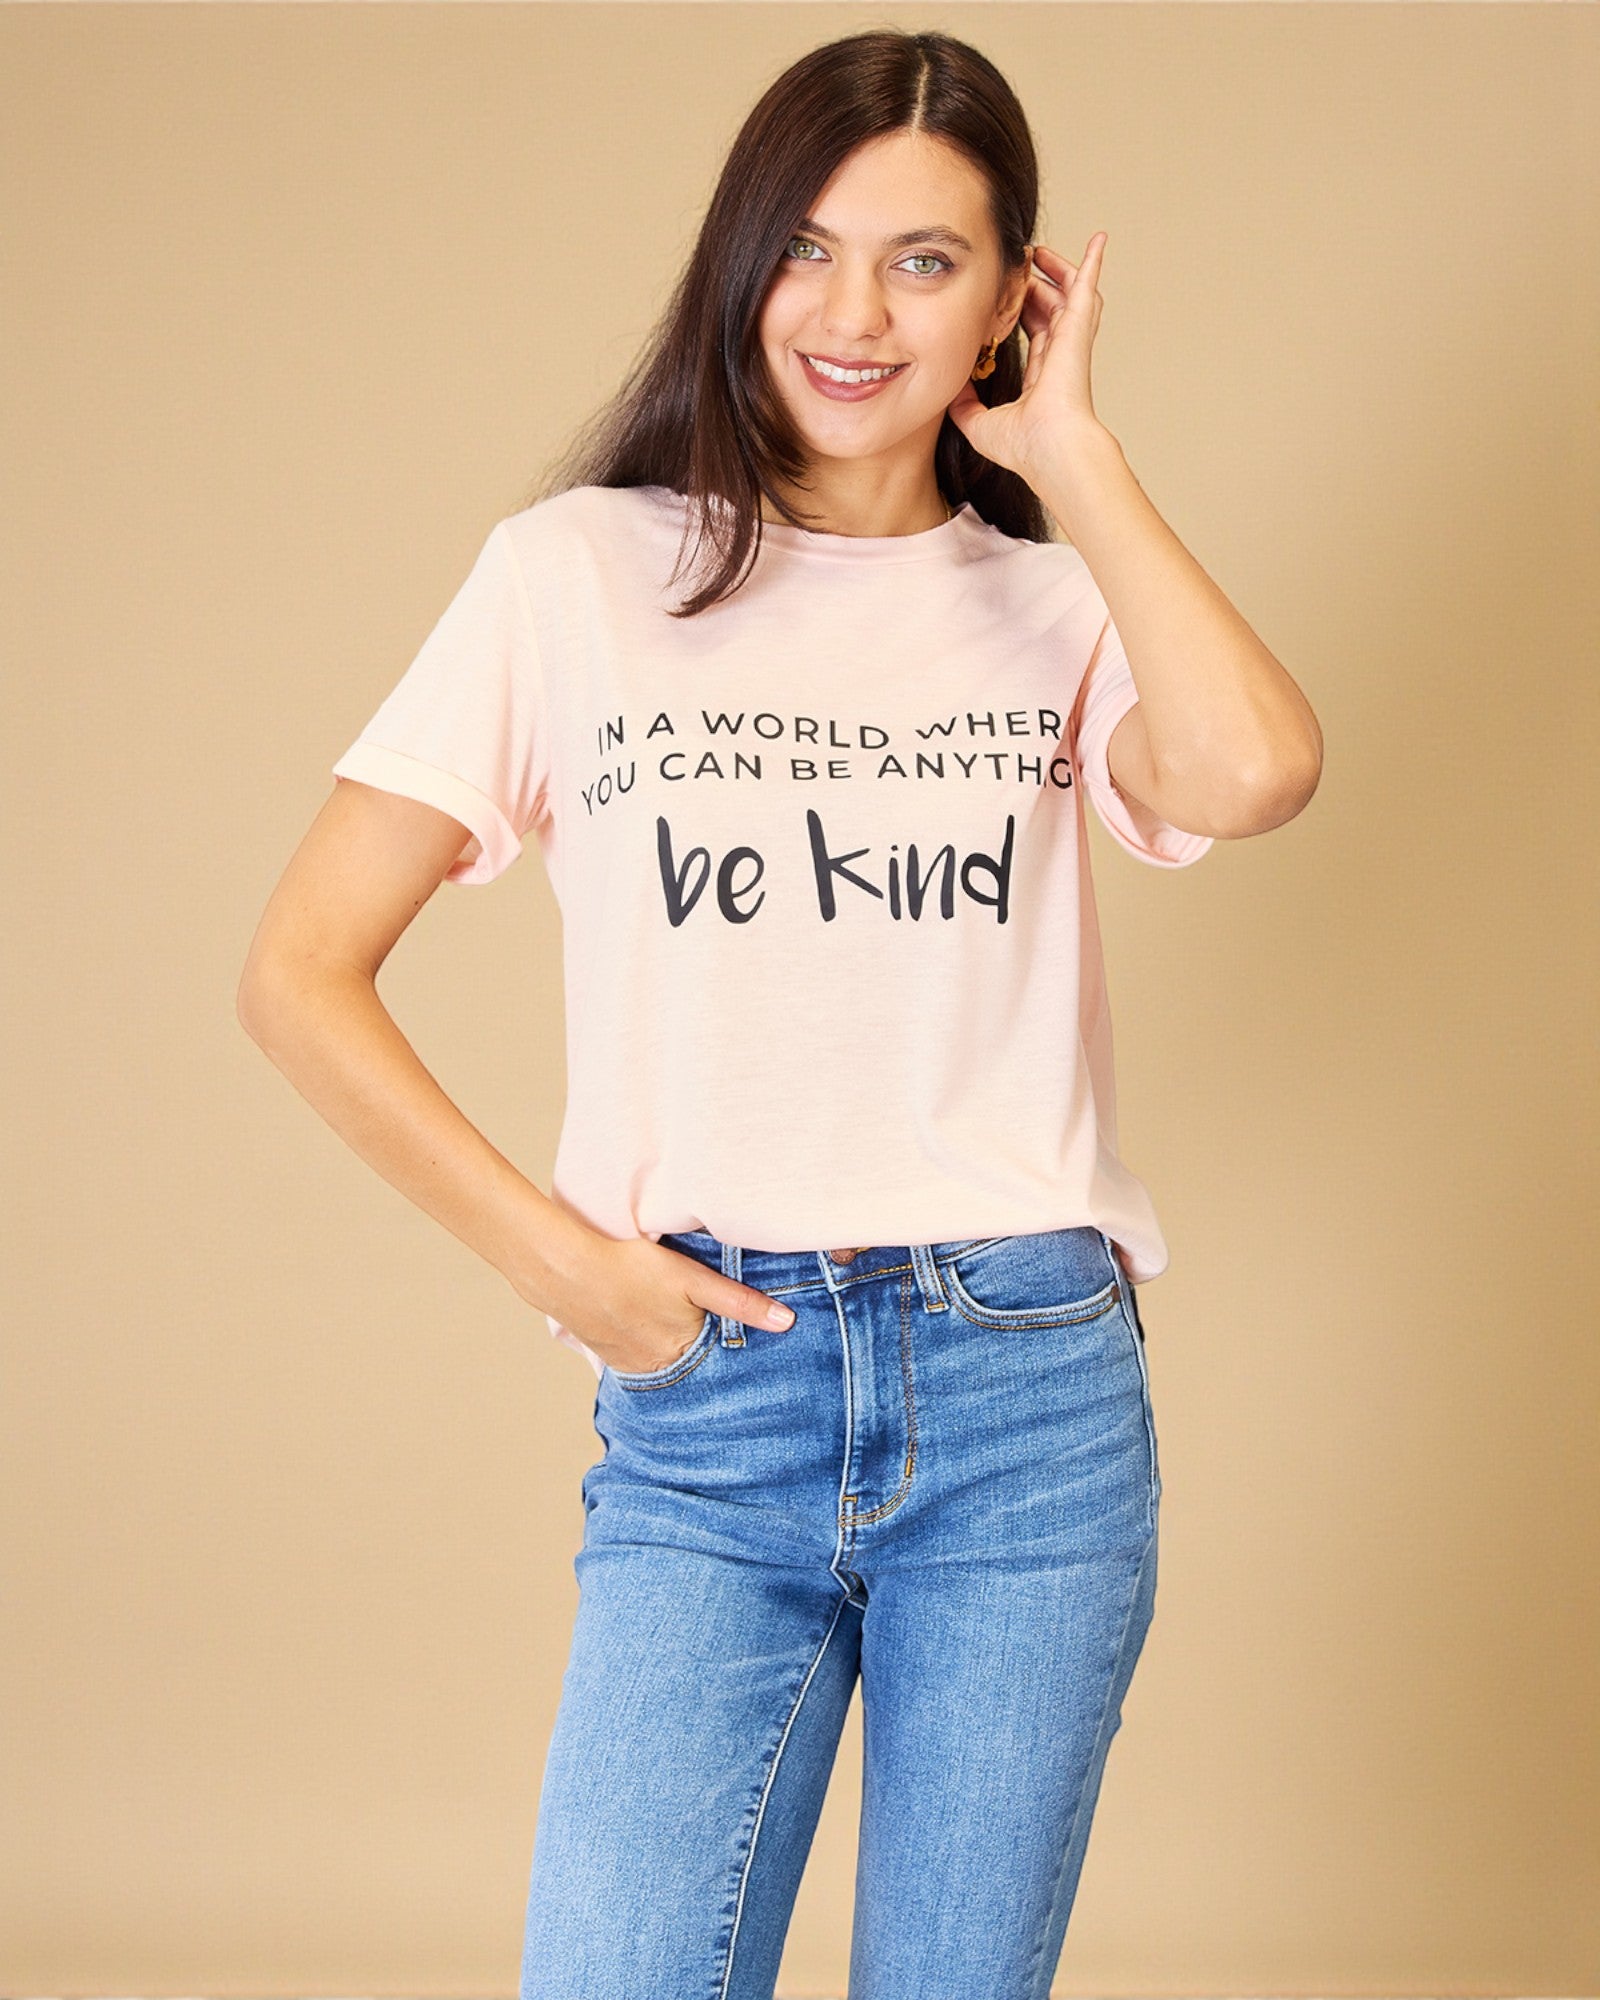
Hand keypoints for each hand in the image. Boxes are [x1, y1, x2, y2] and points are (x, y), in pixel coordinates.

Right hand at [545, 1233, 795, 1374]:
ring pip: (669, 1367)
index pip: (723, 1366)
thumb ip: (740, 1303)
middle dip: (712, 1363)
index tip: (759, 1358)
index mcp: (684, 1354)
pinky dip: (654, 1351)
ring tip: (686, 1335)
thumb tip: (786, 1322)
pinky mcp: (611, 1357)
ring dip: (681, 1356)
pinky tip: (653, 1331)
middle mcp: (660, 1370)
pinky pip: (643, 1362)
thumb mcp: (693, 1281)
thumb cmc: (632, 1270)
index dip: (739, 1357)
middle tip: (721, 1343)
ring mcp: (632, 1367)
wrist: (566, 1271)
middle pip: (696, 1369)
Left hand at [945, 233, 1112, 486]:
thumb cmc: (1023, 446)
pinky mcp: (1078, 328)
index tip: (1008, 299)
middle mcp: (1061, 356)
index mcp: (1044, 377)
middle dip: (1036, 286)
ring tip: (1039, 252)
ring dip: (1056, 271)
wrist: (1049, 449)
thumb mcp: (979, 424)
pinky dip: (1093, 263)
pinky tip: (1098, 239)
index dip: (1022, 313)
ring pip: (1068, 295)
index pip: (1035, 335)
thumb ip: (965, 406)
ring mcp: (1072, 341)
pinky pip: (1087, 287)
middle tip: (1020, 266)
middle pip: (1050, 309)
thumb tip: (951, 388)